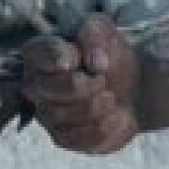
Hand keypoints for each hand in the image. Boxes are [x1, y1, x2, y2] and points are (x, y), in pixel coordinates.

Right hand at [21, 16, 142, 153]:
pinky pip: (79, 138)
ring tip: (111, 96)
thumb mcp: (104, 30)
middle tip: (104, 80)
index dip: (63, 57)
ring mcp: (46, 114)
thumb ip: (94, 31)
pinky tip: (115, 115)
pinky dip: (105, 126)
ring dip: (98, 105)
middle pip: (48, 88)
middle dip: (86, 84)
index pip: (38, 55)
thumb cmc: (110, 55)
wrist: (133, 86)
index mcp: (39, 54)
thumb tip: (94, 60)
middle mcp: (35, 85)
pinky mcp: (63, 138)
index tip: (87, 60)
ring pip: (63, 115)